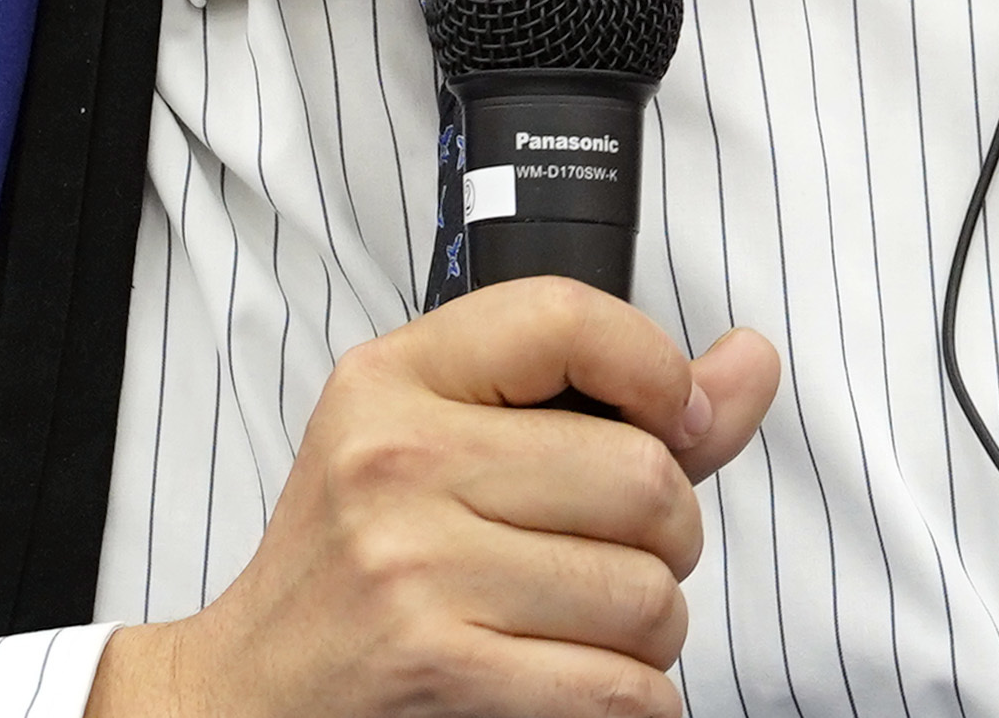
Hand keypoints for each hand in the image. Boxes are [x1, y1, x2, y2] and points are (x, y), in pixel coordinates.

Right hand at [91, 281, 781, 717]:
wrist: (249, 692)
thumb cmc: (363, 567)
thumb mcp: (451, 449)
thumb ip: (614, 405)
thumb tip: (749, 364)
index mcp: (394, 379)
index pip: (568, 318)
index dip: (659, 371)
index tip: (675, 422)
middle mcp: (395, 459)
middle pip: (642, 476)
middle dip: (668, 535)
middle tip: (619, 556)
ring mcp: (411, 566)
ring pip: (647, 592)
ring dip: (651, 630)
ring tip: (590, 627)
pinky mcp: (435, 666)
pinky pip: (621, 685)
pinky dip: (635, 699)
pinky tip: (587, 684)